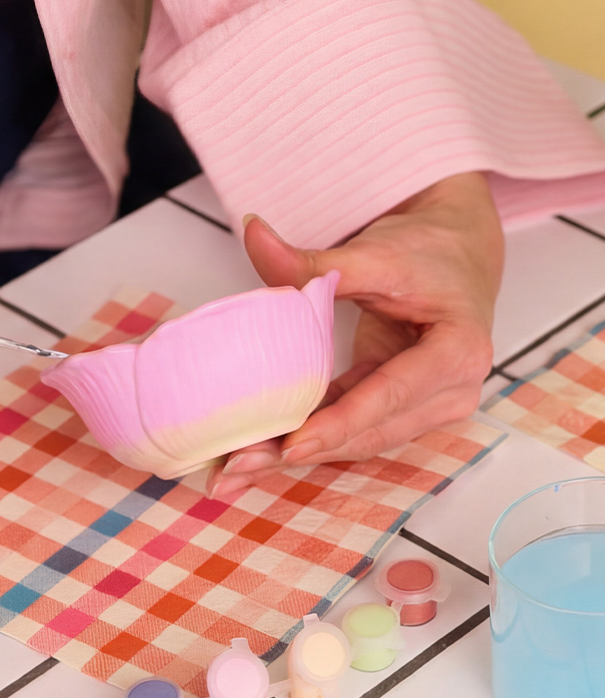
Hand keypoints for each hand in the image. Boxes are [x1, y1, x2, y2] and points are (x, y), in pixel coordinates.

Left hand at [207, 172, 503, 498]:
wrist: (457, 254)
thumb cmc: (428, 251)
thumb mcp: (374, 252)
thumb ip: (313, 259)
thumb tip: (252, 232)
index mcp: (457, 352)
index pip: (389, 395)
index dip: (339, 423)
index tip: (291, 444)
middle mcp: (451, 392)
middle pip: (370, 431)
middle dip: (305, 450)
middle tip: (240, 464)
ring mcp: (428, 406)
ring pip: (358, 439)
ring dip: (301, 452)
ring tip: (241, 464)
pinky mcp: (400, 407)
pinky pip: (352, 427)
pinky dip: (312, 435)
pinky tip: (267, 446)